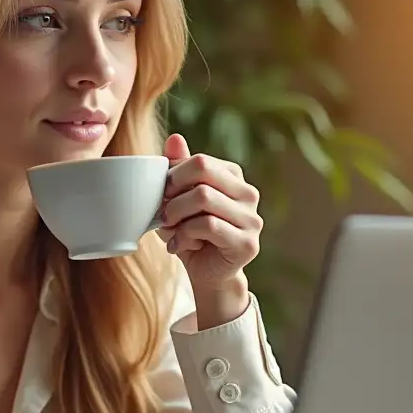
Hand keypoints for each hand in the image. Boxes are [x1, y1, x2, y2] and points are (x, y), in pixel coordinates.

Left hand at [157, 133, 261, 315]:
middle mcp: (248, 194)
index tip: (160, 194)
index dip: (173, 176)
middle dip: (173, 191)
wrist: (208, 275)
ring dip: (175, 214)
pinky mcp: (247, 243)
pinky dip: (184, 234)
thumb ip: (179, 170)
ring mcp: (252, 218)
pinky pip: (208, 226)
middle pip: (202, 172)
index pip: (200, 161)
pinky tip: (177, 245)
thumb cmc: (192, 234)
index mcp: (234, 177)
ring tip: (167, 229)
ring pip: (203, 198)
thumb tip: (174, 138)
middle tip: (160, 211)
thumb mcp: (181, 200)